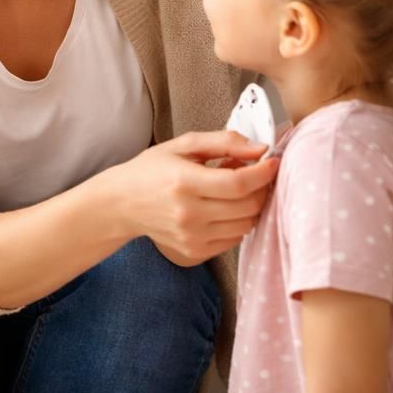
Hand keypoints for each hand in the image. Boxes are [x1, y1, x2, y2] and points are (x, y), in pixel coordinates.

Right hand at [115, 131, 278, 264]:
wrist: (121, 204)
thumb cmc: (151, 171)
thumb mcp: (181, 146)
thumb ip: (223, 142)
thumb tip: (260, 149)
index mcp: (183, 182)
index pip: (238, 184)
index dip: (263, 173)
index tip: (272, 162)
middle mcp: (188, 213)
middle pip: (247, 206)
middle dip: (261, 188)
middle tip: (255, 174)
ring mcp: (191, 236)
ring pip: (246, 225)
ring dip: (252, 206)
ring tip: (236, 190)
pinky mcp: (194, 251)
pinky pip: (235, 239)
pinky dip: (239, 222)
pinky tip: (225, 208)